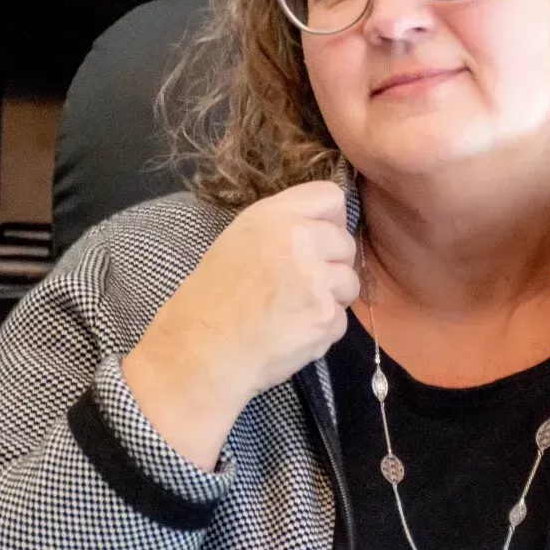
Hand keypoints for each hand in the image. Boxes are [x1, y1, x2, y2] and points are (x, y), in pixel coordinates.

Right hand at [123, 181, 358, 468]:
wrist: (199, 353)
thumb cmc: (211, 299)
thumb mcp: (239, 241)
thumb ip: (283, 227)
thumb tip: (322, 229)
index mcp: (272, 215)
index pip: (330, 196)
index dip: (329, 221)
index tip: (316, 241)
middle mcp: (299, 240)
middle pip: (346, 243)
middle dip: (331, 265)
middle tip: (299, 287)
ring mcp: (316, 280)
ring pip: (350, 283)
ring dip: (330, 299)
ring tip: (293, 311)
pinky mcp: (324, 317)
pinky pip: (341, 320)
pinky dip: (322, 331)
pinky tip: (291, 334)